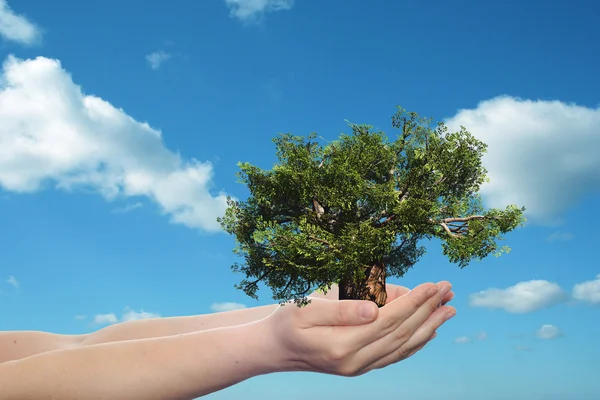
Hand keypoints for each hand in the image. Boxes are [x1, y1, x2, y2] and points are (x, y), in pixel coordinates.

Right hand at [267, 282, 454, 376]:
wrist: (275, 349)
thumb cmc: (287, 322)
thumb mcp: (306, 309)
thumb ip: (341, 309)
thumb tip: (376, 308)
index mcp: (342, 345)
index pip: (389, 321)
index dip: (414, 302)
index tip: (433, 285)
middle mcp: (355, 362)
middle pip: (402, 334)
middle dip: (428, 310)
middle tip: (448, 290)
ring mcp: (359, 368)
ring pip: (403, 347)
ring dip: (429, 327)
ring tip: (449, 309)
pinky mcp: (360, 367)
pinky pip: (395, 355)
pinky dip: (415, 343)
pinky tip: (429, 332)